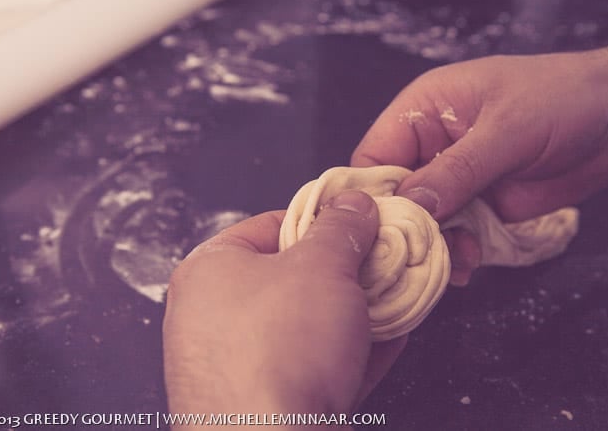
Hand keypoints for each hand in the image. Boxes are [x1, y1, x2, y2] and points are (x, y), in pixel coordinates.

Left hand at [163, 190, 406, 428]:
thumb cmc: (278, 349)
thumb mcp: (322, 266)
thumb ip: (341, 229)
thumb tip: (354, 204)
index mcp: (210, 270)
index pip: (270, 225)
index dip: (322, 219)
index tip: (360, 220)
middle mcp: (214, 317)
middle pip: (293, 278)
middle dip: (347, 271)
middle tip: (385, 261)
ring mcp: (238, 366)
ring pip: (308, 326)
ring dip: (357, 312)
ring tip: (398, 296)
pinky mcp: (265, 404)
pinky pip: (314, 368)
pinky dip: (352, 353)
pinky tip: (392, 338)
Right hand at [352, 41, 607, 284]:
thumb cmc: (562, 98)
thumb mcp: (507, 129)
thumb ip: (458, 168)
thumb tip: (413, 204)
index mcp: (422, 111)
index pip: (373, 155)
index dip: (370, 193)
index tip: (377, 228)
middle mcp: (430, 147)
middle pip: (394, 195)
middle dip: (405, 226)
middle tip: (419, 254)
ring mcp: (454, 179)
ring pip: (423, 221)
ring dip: (434, 246)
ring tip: (455, 262)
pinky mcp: (478, 205)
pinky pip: (454, 234)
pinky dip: (457, 253)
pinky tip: (469, 266)